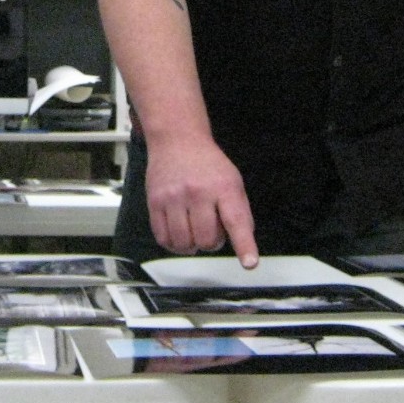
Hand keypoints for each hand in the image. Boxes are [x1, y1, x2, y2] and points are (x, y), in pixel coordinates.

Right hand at [146, 136, 257, 267]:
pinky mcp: (154, 202)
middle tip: (211, 229)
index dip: (244, 245)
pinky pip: (163, 239)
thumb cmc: (207, 163)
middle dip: (212, 242)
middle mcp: (198, 192)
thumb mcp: (233, 181)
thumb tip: (243, 244)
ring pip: (184, 243)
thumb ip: (239, 213)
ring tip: (194, 230)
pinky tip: (179, 233)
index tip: (249, 262)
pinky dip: (173, 244)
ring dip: (192, 245)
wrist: (177, 140)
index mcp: (223, 187)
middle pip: (207, 239)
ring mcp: (174, 197)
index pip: (236, 221)